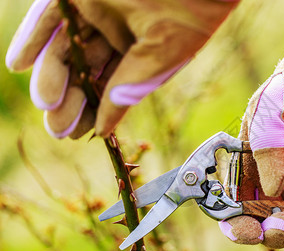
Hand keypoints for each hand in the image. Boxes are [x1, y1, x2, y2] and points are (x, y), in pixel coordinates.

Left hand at [6, 0, 237, 137]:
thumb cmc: (191, 12)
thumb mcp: (161, 56)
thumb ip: (130, 88)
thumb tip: (105, 128)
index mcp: (141, 49)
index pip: (112, 84)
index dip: (95, 109)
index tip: (80, 134)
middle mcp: (117, 31)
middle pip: (85, 70)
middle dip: (71, 99)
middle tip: (58, 127)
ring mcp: (97, 10)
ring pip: (66, 47)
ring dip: (51, 76)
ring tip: (46, 103)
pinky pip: (50, 16)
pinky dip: (33, 39)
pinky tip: (20, 64)